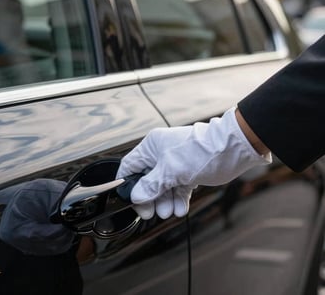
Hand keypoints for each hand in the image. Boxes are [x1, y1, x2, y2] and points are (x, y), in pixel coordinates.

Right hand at [117, 108, 270, 219]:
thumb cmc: (201, 150)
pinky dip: (178, 200)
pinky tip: (180, 208)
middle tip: (152, 213)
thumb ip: (151, 185)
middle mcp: (161, 154)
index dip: (127, 184)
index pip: (130, 167)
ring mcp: (175, 164)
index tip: (130, 201)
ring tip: (171, 211)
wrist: (232, 149)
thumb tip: (136, 196)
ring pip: (163, 188)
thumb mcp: (170, 170)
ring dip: (166, 202)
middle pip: (146, 181)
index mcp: (152, 147)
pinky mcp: (188, 173)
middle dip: (150, 198)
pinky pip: (178, 189)